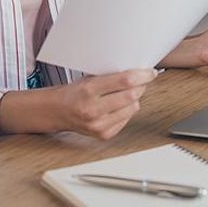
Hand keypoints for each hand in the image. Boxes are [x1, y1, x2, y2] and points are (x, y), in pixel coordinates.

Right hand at [0, 68, 156, 139]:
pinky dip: (127, 111)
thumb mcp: (89, 78)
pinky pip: (127, 119)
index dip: (142, 75)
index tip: (150, 72)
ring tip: (125, 94)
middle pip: (131, 96)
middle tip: (142, 80)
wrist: (57, 112)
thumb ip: (111, 76)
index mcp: (88, 90)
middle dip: (141, 86)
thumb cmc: (74, 93)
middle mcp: (93, 109)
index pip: (124, 81)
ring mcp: (98, 125)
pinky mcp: (103, 135)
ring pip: (132, 108)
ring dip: (134, 99)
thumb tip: (139, 72)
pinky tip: (117, 107)